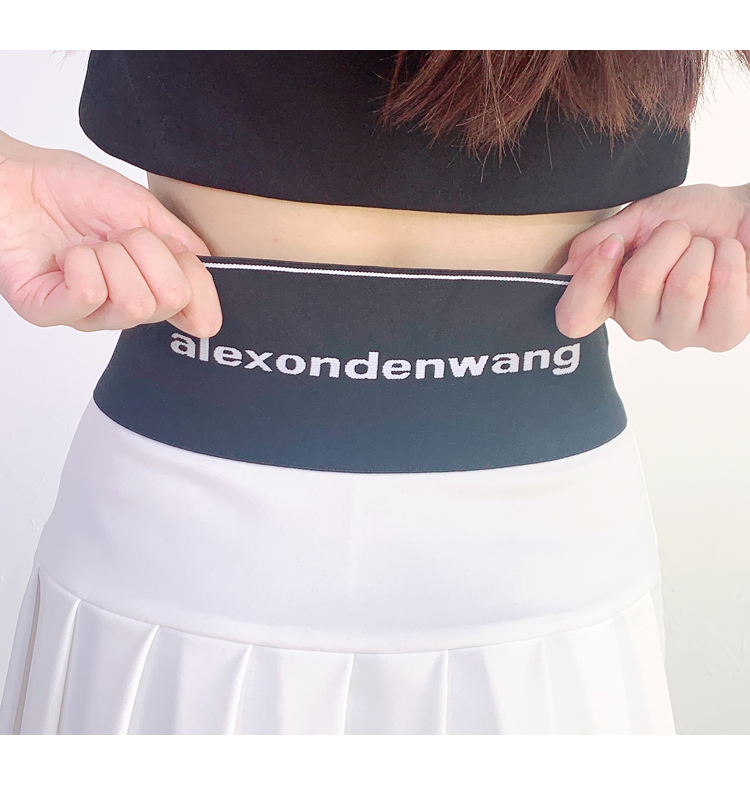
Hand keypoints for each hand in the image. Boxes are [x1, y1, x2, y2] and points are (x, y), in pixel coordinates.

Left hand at [0, 143, 221, 336]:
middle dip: (147, 253)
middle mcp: (122, 306)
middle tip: (120, 236)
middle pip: (167, 301)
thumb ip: (187, 254)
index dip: (192, 274)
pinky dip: (83, 264)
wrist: (17, 176)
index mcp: (150, 286)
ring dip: (112, 256)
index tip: (173, 248)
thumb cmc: (74, 191)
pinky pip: (88, 297)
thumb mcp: (148, 214)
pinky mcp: (49, 312)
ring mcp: (87, 314)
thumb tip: (211, 317)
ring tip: (90, 244)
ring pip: (131, 303)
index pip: (195, 305)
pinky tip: (69, 255)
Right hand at [555, 183, 749, 351]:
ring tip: (709, 248)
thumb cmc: (696, 219)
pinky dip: (730, 259)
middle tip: (681, 235)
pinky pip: (723, 289)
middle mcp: (640, 325)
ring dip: (702, 249)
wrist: (745, 215)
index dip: (589, 280)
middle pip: (636, 287)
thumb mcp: (641, 217)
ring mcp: (680, 335)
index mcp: (611, 300)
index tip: (613, 244)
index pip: (573, 318)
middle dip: (667, 241)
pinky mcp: (722, 336)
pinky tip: (730, 261)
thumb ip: (599, 240)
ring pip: (683, 286)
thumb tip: (570, 264)